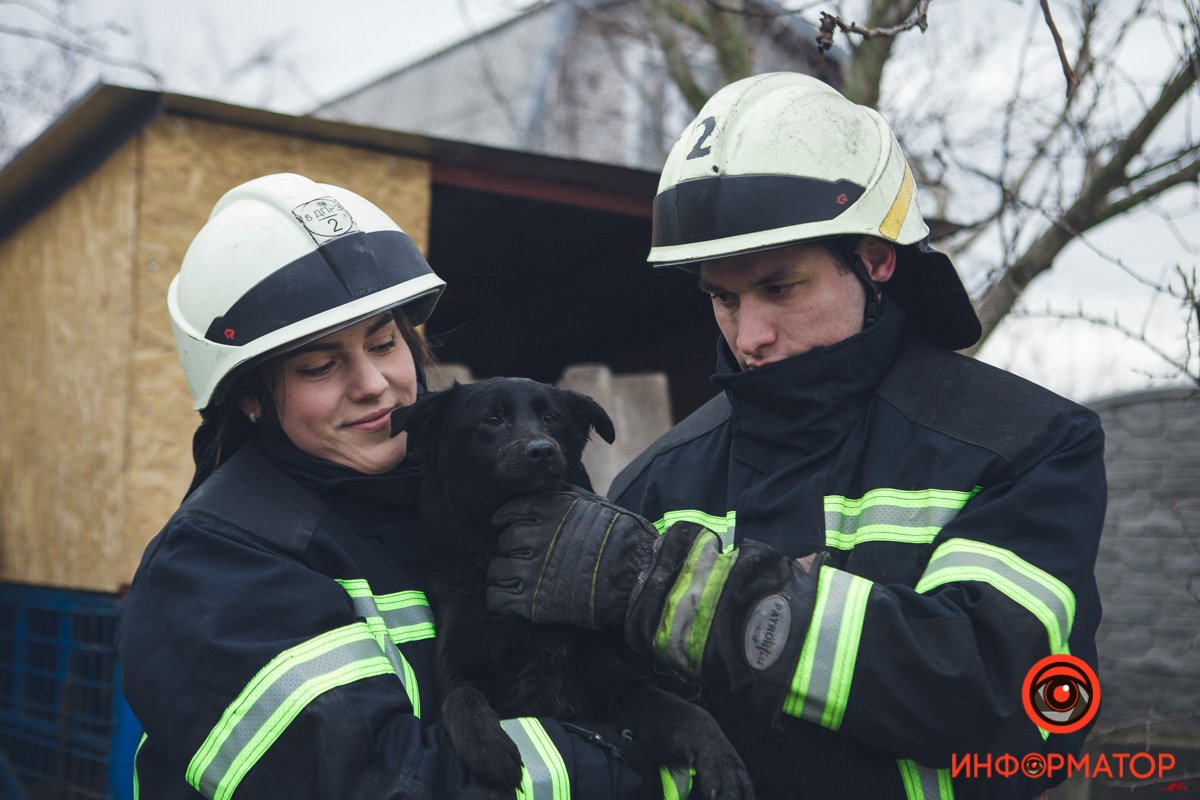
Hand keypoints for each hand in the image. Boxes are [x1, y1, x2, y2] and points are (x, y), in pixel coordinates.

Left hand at [487, 487, 656, 628]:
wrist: (638, 575)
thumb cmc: (622, 537)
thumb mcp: (594, 503)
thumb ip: (564, 496)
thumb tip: (546, 488)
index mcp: (548, 511)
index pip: (510, 512)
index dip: (507, 521)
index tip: (508, 527)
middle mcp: (535, 538)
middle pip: (504, 541)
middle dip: (511, 549)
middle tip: (523, 557)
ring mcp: (532, 571)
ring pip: (496, 570)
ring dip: (503, 574)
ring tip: (515, 579)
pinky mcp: (533, 603)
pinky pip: (497, 599)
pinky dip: (499, 599)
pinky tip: (510, 600)